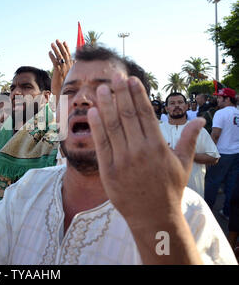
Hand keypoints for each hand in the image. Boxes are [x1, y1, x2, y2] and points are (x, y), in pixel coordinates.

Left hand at [49, 39, 72, 96]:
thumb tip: (72, 64)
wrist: (64, 95)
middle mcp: (69, 67)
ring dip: (56, 49)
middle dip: (61, 46)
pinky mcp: (58, 72)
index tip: (64, 42)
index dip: (67, 48)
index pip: (69, 55)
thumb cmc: (66, 87)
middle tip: (57, 40)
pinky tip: (49, 52)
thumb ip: (69, 70)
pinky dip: (52, 57)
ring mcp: (64, 69)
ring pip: (60, 57)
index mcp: (71, 67)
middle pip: (65, 54)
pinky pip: (55, 62)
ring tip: (52, 44)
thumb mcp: (68, 77)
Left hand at [86, 73, 204, 228]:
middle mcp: (140, 150)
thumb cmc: (169, 189)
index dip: (137, 94)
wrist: (153, 217)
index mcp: (158, 146)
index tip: (131, 79)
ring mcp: (122, 160)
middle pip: (127, 115)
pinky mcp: (108, 170)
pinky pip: (101, 144)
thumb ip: (189, 139)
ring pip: (112, 126)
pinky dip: (96, 126)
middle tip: (114, 77)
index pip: (145, 113)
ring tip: (100, 89)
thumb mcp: (183, 164)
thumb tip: (200, 120)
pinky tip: (93, 112)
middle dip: (120, 93)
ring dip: (105, 105)